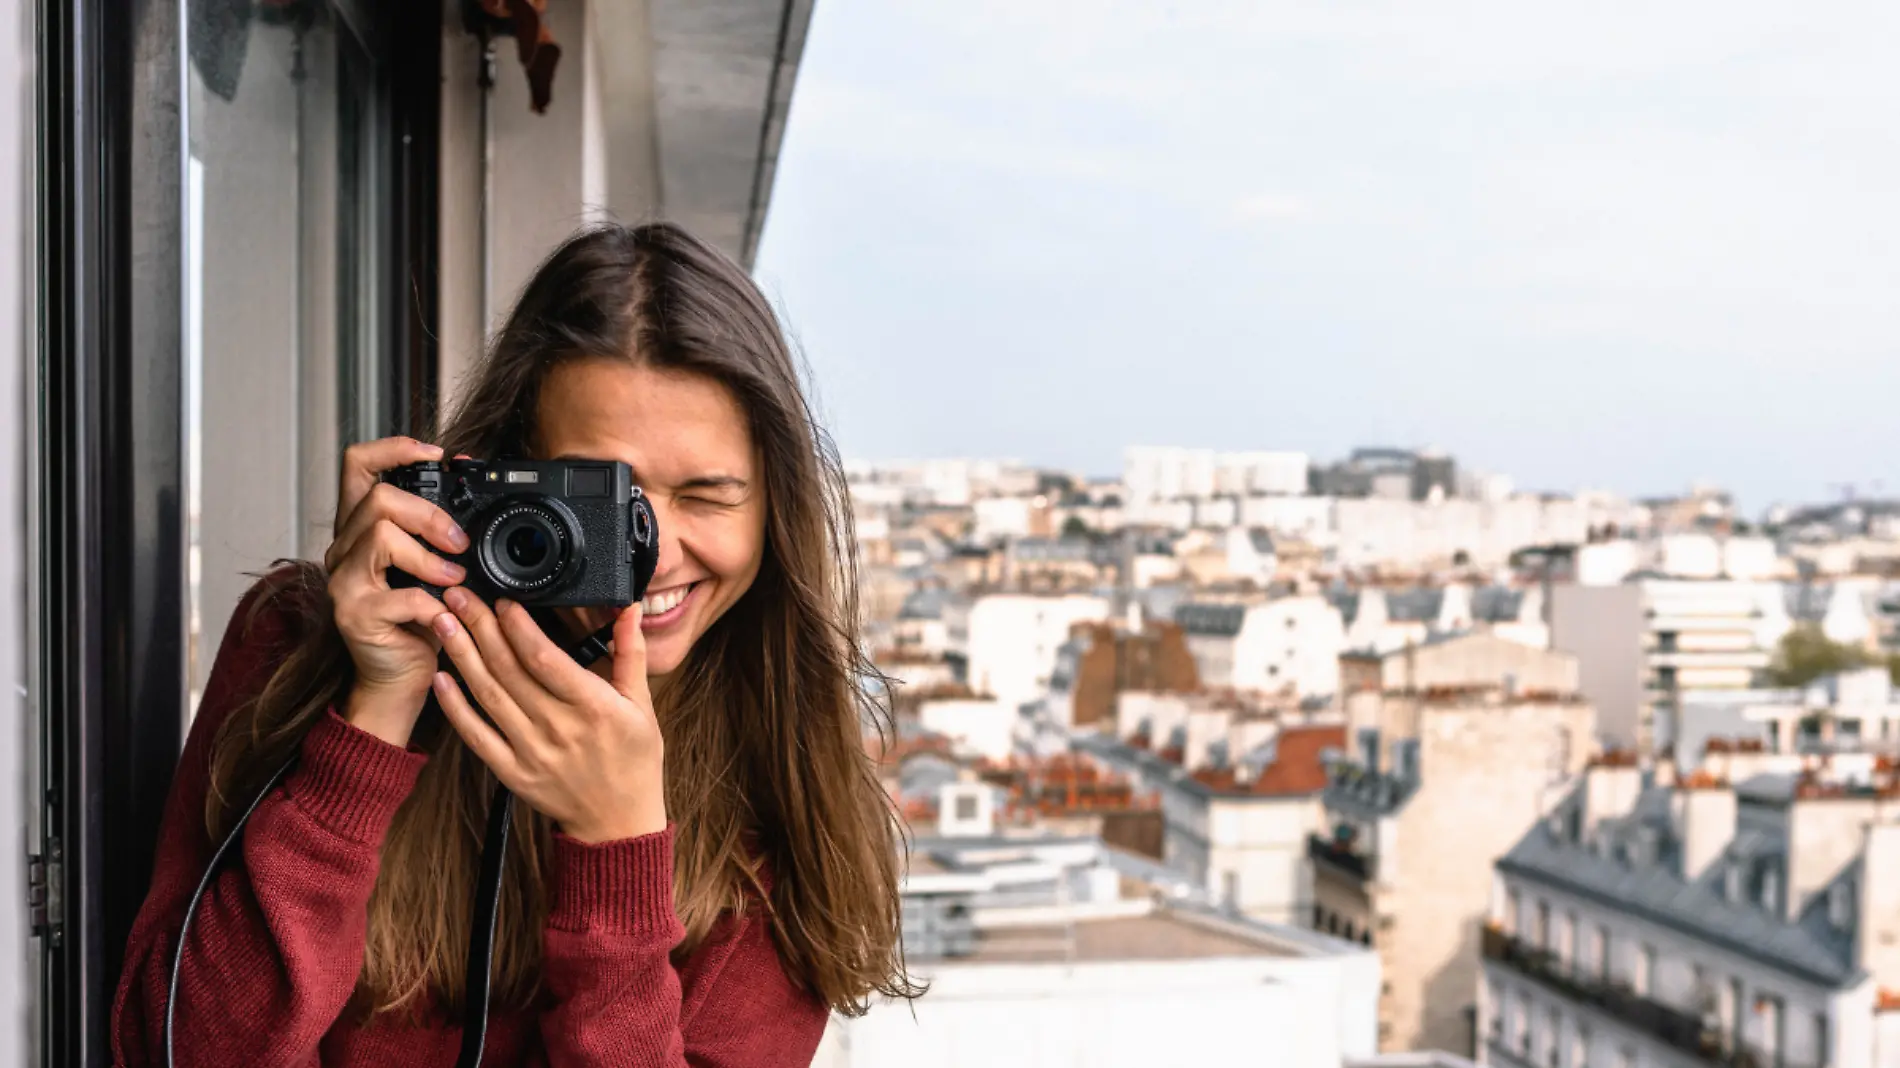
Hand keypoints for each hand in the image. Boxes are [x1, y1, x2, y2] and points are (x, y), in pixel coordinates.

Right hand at [325, 436, 470, 746]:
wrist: (399, 680)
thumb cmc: (419, 622)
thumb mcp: (434, 568)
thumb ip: (442, 531)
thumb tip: (473, 481)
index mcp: (361, 529)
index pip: (358, 465)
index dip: (394, 448)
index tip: (436, 453)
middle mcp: (343, 550)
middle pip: (377, 499)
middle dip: (429, 514)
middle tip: (459, 543)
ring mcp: (343, 582)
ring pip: (380, 536)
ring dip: (429, 557)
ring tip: (454, 581)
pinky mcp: (354, 616)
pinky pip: (397, 595)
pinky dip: (431, 604)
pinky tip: (445, 616)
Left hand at [430, 589, 666, 842]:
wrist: (618, 823)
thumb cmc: (634, 760)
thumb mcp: (642, 705)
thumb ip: (631, 653)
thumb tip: (629, 608)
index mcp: (593, 707)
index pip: (546, 658)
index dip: (519, 627)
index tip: (503, 599)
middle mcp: (559, 728)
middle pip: (510, 669)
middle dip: (481, 627)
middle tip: (459, 596)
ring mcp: (531, 752)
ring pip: (489, 696)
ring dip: (462, 656)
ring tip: (443, 622)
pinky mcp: (512, 773)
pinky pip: (477, 736)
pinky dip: (456, 708)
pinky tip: (442, 679)